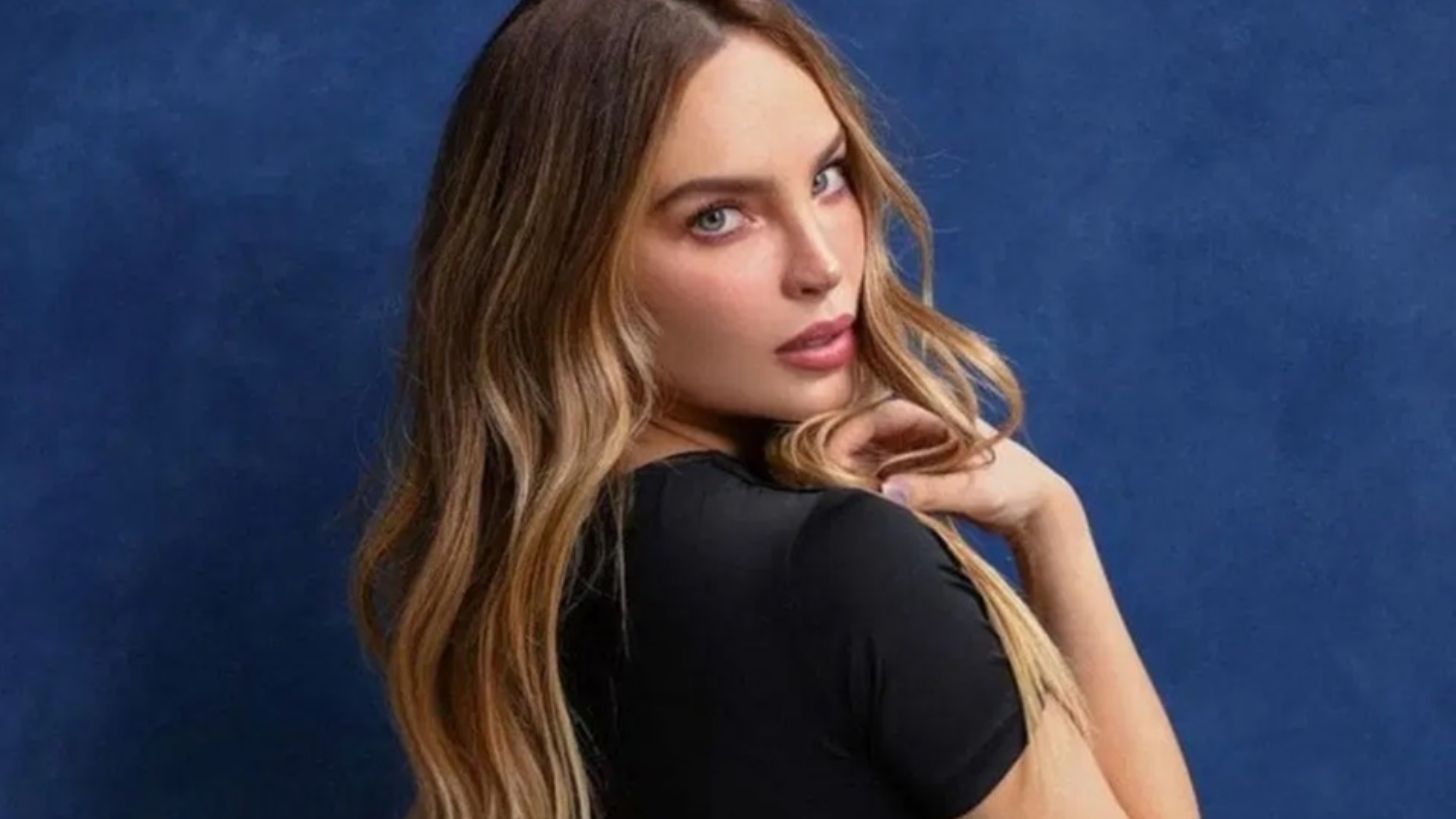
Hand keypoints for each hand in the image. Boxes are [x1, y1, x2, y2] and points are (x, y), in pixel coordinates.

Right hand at [825, 397, 1078, 545]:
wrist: (1036, 508)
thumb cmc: (1012, 487)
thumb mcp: (972, 489)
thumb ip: (929, 489)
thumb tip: (884, 491)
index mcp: (931, 414)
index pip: (872, 417)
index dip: (845, 438)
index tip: (828, 465)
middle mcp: (917, 427)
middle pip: (862, 434)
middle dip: (841, 457)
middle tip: (826, 486)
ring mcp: (913, 449)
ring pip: (865, 456)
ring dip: (850, 474)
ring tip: (840, 498)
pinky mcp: (913, 472)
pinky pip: (877, 474)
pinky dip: (864, 487)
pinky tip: (858, 503)